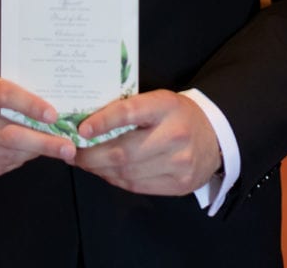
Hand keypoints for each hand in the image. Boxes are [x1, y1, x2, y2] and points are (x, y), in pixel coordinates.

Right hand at [0, 70, 76, 178]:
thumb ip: (4, 95)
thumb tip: (45, 114)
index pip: (2, 95)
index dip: (30, 105)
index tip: (54, 115)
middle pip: (6, 134)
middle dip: (42, 143)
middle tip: (67, 147)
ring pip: (3, 155)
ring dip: (30, 154)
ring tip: (51, 150)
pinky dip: (13, 163)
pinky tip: (25, 155)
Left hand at [75, 90, 221, 195]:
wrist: (214, 136)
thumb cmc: (176, 114)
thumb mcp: (157, 100)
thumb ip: (129, 108)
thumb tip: (88, 122)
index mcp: (166, 106)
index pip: (129, 113)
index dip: (103, 121)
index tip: (81, 130)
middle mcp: (174, 135)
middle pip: (125, 151)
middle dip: (92, 156)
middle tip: (73, 153)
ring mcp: (179, 163)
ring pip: (129, 173)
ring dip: (100, 170)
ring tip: (85, 163)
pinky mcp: (180, 185)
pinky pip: (138, 186)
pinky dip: (117, 180)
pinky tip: (105, 172)